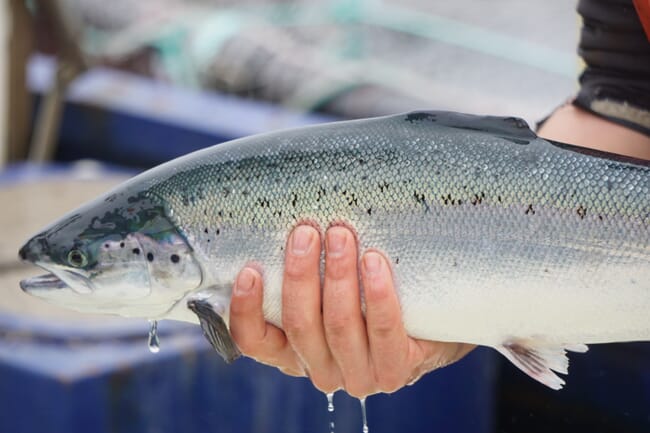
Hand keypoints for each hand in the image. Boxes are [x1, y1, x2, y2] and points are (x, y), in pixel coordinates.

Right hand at [229, 224, 473, 396]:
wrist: (430, 325)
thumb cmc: (367, 299)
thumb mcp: (328, 291)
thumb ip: (307, 276)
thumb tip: (289, 225)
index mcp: (293, 352)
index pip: (254, 342)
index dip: (246, 310)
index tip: (250, 270)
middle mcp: (321, 370)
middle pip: (300, 324)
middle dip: (300, 274)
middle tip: (306, 232)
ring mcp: (358, 375)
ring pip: (339, 325)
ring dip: (338, 275)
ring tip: (341, 235)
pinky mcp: (395, 370)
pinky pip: (383, 330)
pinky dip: (377, 294)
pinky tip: (374, 261)